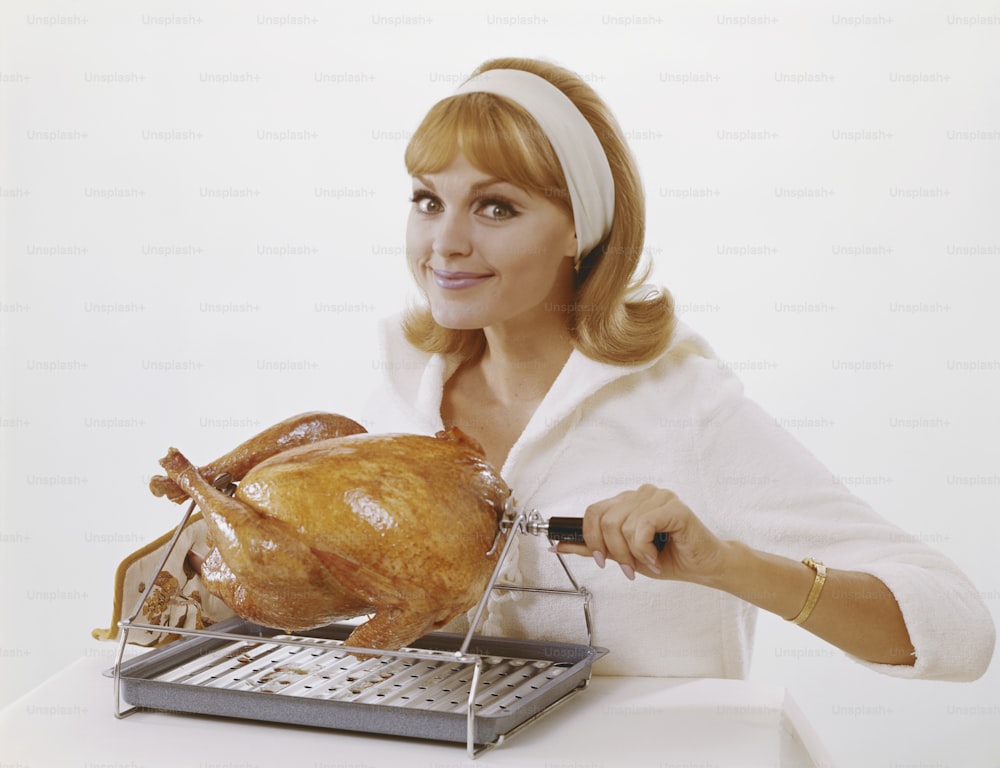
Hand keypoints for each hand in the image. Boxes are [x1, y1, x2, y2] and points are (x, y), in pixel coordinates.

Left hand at [551, 484, 729, 583]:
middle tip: (629, 568)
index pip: (594, 511)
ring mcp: (658, 496)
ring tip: (650, 561)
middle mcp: (641, 494)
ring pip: (623, 525)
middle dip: (613, 550)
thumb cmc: (668, 558)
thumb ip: (593, 547)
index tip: (601, 560)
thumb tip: (558, 545)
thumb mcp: (623, 555)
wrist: (703, 566)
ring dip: (634, 553)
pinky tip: (658, 555)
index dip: (591, 538)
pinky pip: (642, 527)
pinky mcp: (673, 506)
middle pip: (605, 519)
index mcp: (628, 501)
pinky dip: (645, 548)